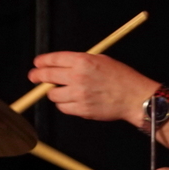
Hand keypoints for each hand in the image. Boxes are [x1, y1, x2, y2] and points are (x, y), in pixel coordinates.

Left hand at [27, 52, 156, 123]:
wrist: (134, 97)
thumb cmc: (121, 78)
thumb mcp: (101, 60)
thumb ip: (80, 61)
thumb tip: (60, 65)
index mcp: (83, 61)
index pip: (53, 59)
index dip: (42, 62)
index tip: (37, 64)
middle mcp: (78, 77)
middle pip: (47, 76)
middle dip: (37, 77)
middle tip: (34, 77)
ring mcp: (79, 94)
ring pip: (52, 95)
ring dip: (54, 93)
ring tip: (63, 91)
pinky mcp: (81, 109)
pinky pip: (63, 108)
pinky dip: (64, 104)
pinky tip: (73, 100)